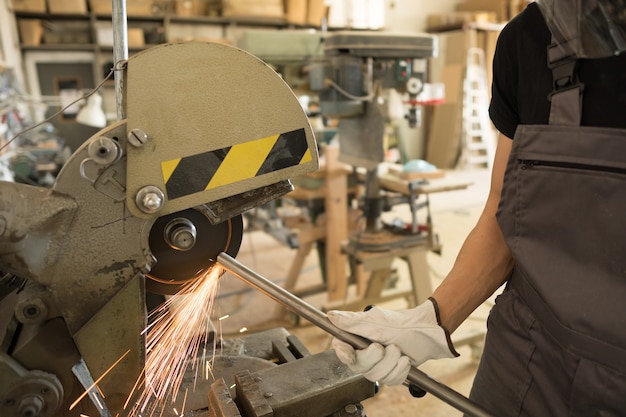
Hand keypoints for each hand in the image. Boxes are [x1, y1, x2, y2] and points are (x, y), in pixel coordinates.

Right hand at [327, 298, 458, 384]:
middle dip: (374, 358)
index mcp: (358, 337)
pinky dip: (400, 370)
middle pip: (358, 365)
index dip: (343, 353)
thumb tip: (331, 316)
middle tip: (384, 346)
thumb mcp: (375, 322)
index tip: (350, 353)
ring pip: (375, 375)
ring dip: (390, 363)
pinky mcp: (391, 373)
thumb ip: (351, 322)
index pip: (340, 348)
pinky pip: (390, 381)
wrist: (428, 332)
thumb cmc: (403, 324)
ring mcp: (378, 364)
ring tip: (399, 350)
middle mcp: (365, 351)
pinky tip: (405, 360)